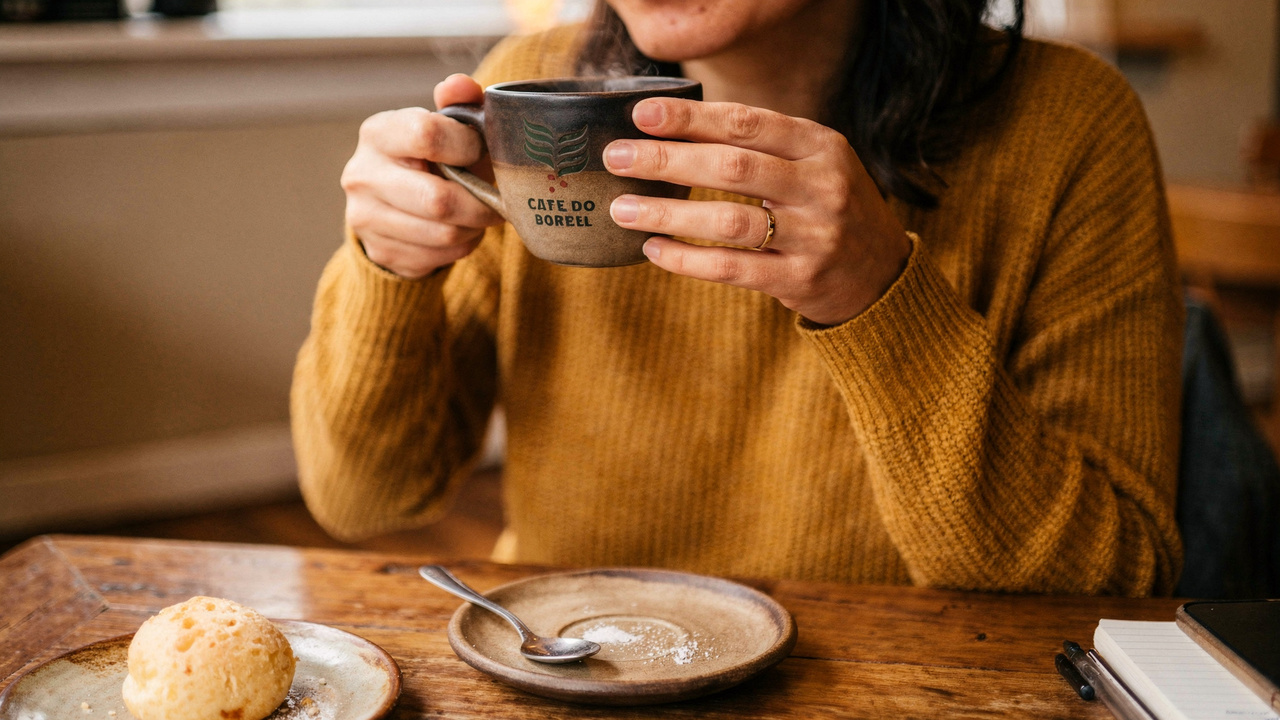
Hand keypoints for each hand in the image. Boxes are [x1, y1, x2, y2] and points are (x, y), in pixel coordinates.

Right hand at [341, 74, 503, 278]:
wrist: (389, 204)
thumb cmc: (429, 158)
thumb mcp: (442, 126)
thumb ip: (457, 104)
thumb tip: (461, 86)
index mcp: (378, 133)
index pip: (427, 135)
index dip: (467, 146)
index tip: (480, 151)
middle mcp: (362, 175)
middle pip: (438, 200)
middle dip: (479, 203)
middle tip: (496, 200)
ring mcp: (365, 217)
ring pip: (444, 234)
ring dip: (473, 227)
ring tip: (478, 215)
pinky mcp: (381, 251)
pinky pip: (440, 257)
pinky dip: (461, 246)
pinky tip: (460, 231)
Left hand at [604, 99, 911, 325]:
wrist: (880, 271)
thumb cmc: (826, 205)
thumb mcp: (810, 162)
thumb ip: (758, 145)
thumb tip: (671, 131)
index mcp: (820, 145)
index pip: (746, 123)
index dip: (691, 118)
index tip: (643, 116)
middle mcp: (821, 186)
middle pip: (732, 167)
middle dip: (667, 160)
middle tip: (618, 158)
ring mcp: (814, 236)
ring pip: (729, 222)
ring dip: (668, 213)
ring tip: (623, 209)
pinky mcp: (800, 279)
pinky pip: (733, 269)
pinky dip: (687, 259)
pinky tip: (654, 249)